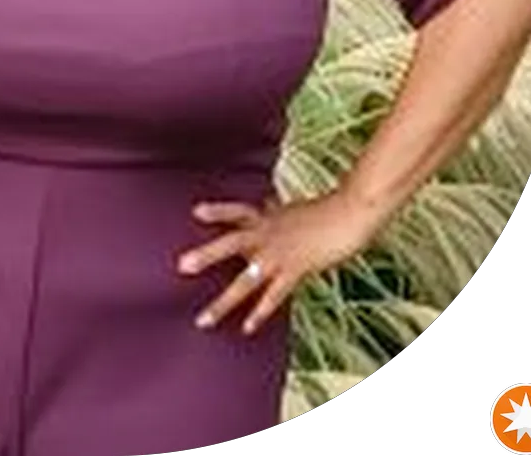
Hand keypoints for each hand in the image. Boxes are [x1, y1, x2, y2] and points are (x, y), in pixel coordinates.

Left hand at [175, 190, 380, 335]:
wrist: (350, 213)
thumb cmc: (328, 211)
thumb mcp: (295, 210)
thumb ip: (276, 211)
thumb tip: (268, 202)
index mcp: (268, 219)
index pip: (237, 212)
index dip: (218, 211)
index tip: (195, 212)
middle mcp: (268, 235)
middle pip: (231, 243)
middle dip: (207, 256)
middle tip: (180, 267)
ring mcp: (280, 254)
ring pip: (247, 280)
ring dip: (224, 302)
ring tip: (204, 319)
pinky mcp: (296, 270)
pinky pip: (273, 296)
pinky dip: (259, 313)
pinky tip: (246, 328)